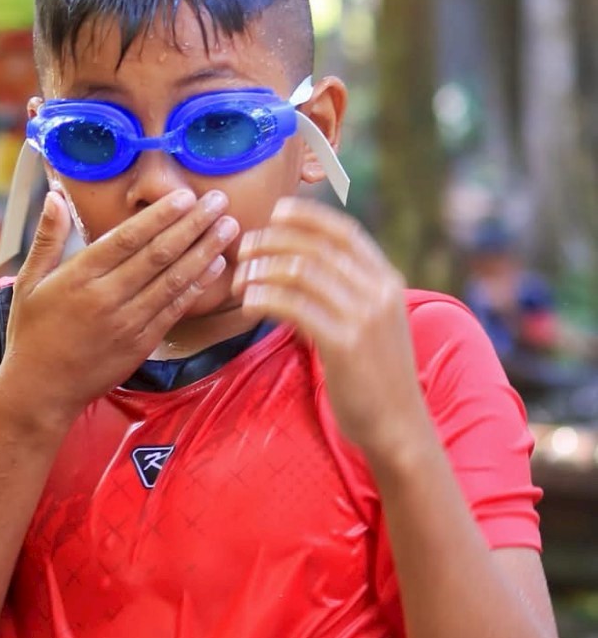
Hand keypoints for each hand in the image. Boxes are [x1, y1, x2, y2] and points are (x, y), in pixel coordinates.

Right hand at [0, 188, 238, 425]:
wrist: (41, 390)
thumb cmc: (32, 333)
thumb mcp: (28, 282)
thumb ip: (46, 238)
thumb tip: (55, 196)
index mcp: (79, 277)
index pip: (127, 238)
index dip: (159, 216)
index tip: (185, 196)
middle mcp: (107, 297)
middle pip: (158, 255)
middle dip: (192, 225)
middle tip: (219, 201)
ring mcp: (127, 323)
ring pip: (173, 281)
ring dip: (204, 252)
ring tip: (228, 228)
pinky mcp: (141, 345)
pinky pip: (174, 310)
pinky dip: (196, 287)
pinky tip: (215, 267)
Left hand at [232, 196, 429, 463]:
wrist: (398, 425)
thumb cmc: (375, 377)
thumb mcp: (372, 324)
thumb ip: (348, 294)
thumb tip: (304, 270)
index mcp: (387, 281)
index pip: (344, 232)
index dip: (308, 216)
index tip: (275, 212)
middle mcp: (379, 291)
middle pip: (316, 247)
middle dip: (272, 241)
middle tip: (243, 250)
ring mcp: (364, 316)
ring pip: (301, 272)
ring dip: (262, 270)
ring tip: (240, 282)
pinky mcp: (344, 343)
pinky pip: (295, 306)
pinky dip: (266, 297)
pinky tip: (249, 303)